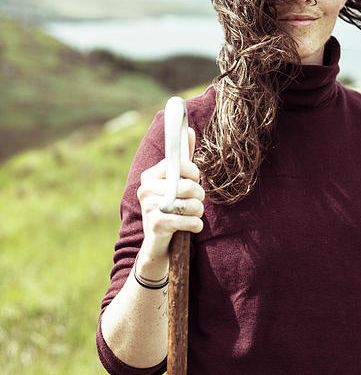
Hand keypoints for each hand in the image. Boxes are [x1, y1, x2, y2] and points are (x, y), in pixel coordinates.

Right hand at [136, 128, 204, 271]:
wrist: (158, 245)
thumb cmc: (172, 209)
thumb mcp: (176, 183)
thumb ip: (183, 158)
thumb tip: (188, 129)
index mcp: (149, 176)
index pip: (178, 164)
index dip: (193, 173)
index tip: (195, 181)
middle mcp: (145, 189)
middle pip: (187, 185)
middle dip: (200, 195)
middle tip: (197, 202)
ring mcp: (149, 207)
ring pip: (190, 204)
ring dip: (199, 212)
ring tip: (194, 215)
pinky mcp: (156, 224)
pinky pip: (187, 220)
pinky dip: (196, 225)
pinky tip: (193, 227)